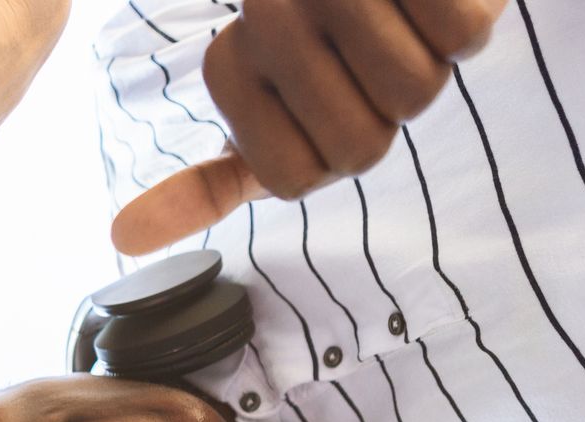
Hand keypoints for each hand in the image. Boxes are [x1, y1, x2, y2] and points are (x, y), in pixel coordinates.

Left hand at [111, 0, 505, 255]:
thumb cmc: (333, 58)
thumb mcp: (262, 123)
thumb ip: (206, 185)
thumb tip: (122, 235)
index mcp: (229, 63)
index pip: (293, 182)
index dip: (326, 162)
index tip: (319, 106)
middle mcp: (268, 14)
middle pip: (360, 152)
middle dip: (379, 123)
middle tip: (367, 70)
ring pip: (413, 95)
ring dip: (425, 72)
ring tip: (398, 32)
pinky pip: (460, 36)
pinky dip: (461, 28)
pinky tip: (429, 1)